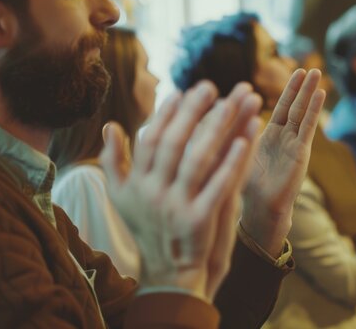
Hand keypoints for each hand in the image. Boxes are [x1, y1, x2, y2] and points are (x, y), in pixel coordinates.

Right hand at [100, 82, 260, 301]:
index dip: (166, 114)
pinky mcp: (200, 221)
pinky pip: (218, 187)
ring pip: (198, 159)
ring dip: (217, 128)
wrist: (168, 270)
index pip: (150, 140)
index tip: (181, 92)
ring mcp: (176, 207)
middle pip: (174, 143)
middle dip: (193, 112)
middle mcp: (153, 192)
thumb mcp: (122, 196)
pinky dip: (231, 163)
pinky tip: (245, 140)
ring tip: (234, 103)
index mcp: (137, 183)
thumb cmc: (147, 227)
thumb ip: (114, 160)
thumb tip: (110, 125)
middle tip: (210, 85)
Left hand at [241, 69, 325, 256]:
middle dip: (300, 87)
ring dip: (309, 92)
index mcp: (268, 136)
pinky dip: (313, 110)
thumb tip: (217, 107)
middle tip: (308, 68)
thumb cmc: (245, 184)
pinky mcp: (300, 153)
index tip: (293, 72)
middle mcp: (283, 138)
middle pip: (293, 107)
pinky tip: (320, 94)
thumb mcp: (235, 150)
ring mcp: (293, 144)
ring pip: (302, 113)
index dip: (287, 91)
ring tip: (317, 73)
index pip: (279, 108)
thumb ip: (231, 129)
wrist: (258, 210)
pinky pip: (307, 127)